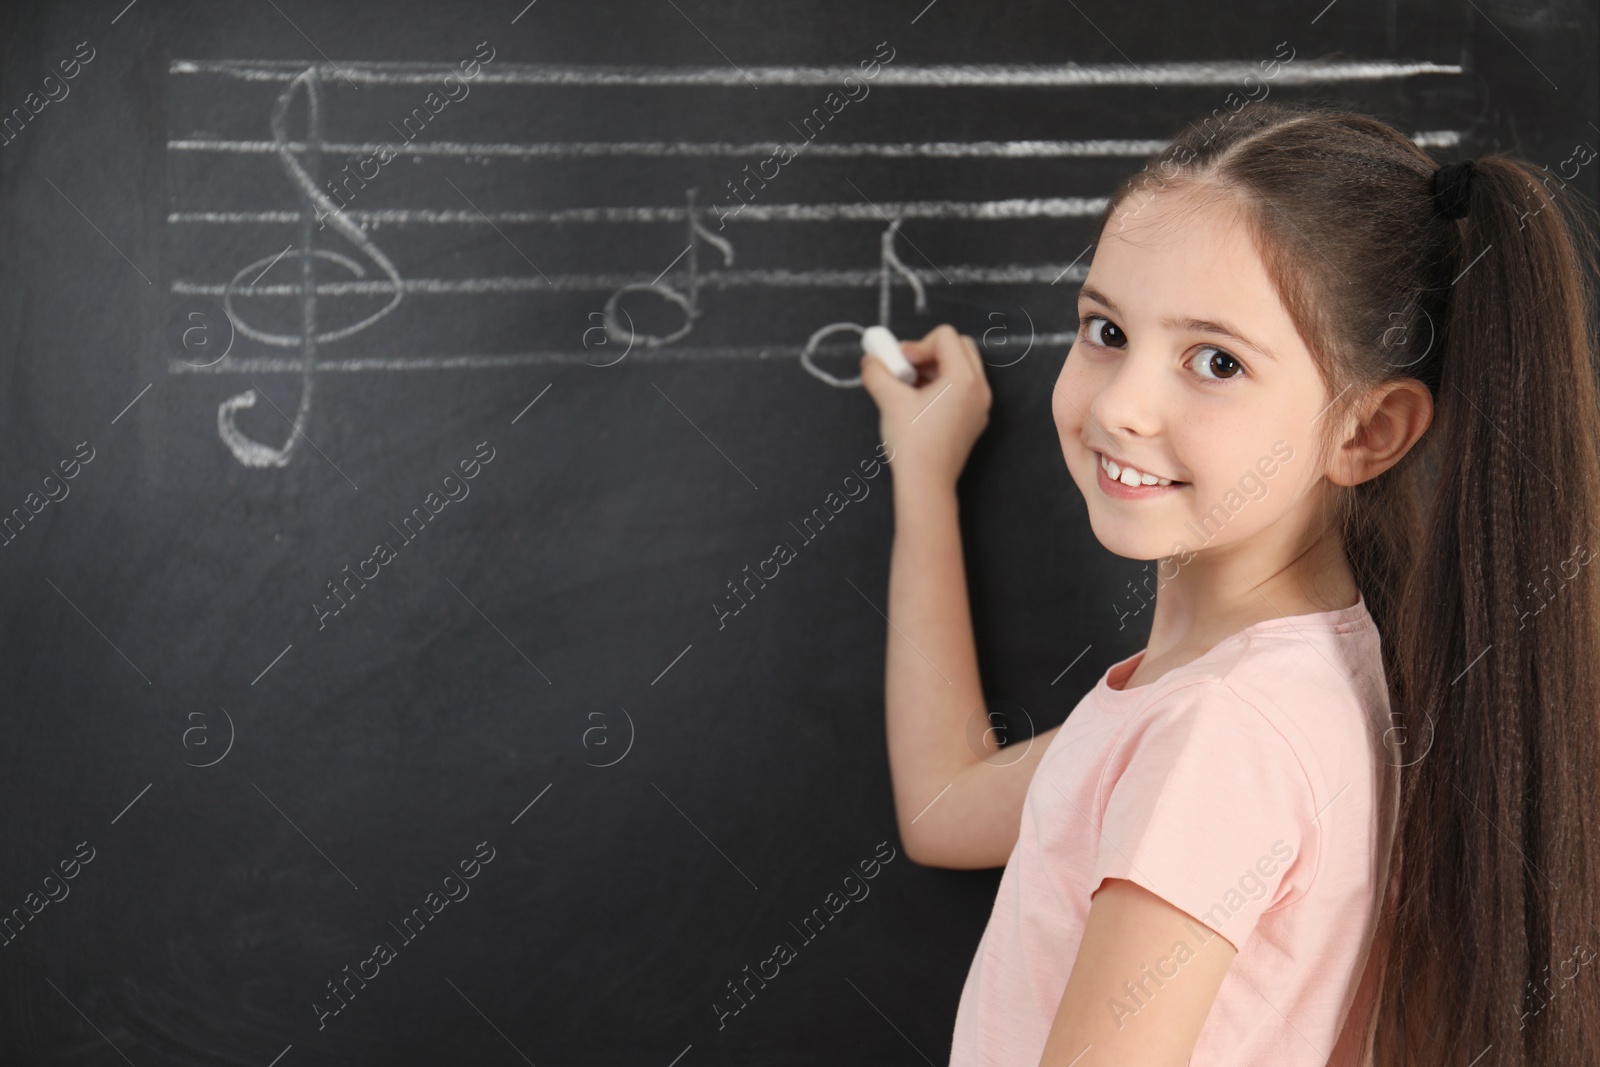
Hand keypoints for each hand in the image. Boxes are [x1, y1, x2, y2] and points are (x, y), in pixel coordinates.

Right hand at [859, 324, 991, 488]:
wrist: (926, 484)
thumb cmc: (912, 443)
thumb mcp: (889, 400)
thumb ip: (877, 371)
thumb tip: (870, 360)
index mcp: (964, 379)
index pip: (945, 336)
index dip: (917, 344)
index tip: (900, 365)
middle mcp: (980, 389)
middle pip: (959, 346)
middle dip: (929, 352)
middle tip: (905, 371)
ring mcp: (980, 406)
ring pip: (961, 367)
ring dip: (934, 369)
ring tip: (908, 388)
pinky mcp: (973, 420)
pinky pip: (962, 389)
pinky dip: (942, 386)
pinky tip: (919, 404)